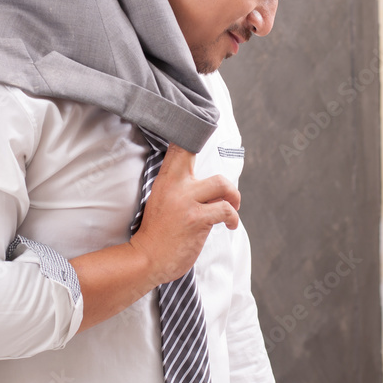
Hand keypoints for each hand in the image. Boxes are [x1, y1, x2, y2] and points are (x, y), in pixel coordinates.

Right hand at [128, 143, 240, 285]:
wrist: (148, 258)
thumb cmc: (158, 232)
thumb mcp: (161, 200)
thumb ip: (180, 187)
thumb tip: (209, 184)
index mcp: (166, 179)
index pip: (180, 147)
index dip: (192, 133)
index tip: (204, 124)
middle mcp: (175, 185)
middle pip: (197, 155)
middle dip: (212, 161)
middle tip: (226, 191)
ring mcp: (186, 201)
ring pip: (223, 184)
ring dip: (234, 196)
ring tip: (233, 206)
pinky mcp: (197, 219)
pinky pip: (225, 210)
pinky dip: (233, 218)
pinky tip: (230, 225)